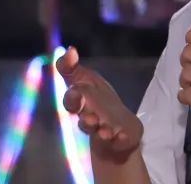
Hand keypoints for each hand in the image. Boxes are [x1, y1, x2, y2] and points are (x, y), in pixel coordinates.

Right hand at [56, 47, 143, 163]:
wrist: (119, 124)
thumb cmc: (99, 100)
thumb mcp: (87, 80)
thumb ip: (72, 68)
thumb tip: (69, 49)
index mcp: (81, 104)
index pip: (72, 101)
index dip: (72, 98)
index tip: (76, 91)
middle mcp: (89, 120)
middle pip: (84, 121)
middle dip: (86, 120)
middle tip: (91, 118)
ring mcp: (103, 131)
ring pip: (100, 133)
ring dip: (102, 131)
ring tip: (106, 132)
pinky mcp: (118, 140)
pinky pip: (119, 141)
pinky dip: (120, 139)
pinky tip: (122, 136)